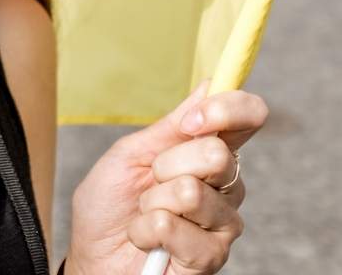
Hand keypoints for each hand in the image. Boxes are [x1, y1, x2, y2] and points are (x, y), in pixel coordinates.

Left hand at [64, 83, 266, 274]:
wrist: (92, 257)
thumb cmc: (109, 206)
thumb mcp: (131, 154)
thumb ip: (173, 125)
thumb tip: (210, 84)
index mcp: (209, 151)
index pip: (249, 117)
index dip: (227, 109)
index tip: (191, 121)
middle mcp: (226, 185)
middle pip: (217, 154)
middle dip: (166, 165)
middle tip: (149, 182)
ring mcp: (223, 223)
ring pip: (192, 193)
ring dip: (151, 203)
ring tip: (144, 215)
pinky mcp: (211, 257)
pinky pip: (176, 228)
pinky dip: (146, 231)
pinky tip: (147, 240)